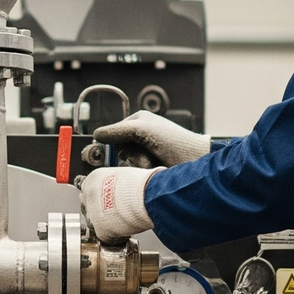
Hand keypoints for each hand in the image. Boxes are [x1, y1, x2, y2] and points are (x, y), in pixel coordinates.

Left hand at [79, 166, 159, 244]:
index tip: (104, 203)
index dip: (98, 199)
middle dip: (99, 213)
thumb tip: (115, 191)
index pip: (88, 192)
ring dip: (106, 225)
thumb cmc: (140, 184)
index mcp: (93, 179)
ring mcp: (92, 214)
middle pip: (88, 208)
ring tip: (123, 221)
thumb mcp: (121, 177)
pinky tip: (127, 229)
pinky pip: (106, 236)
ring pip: (94, 224)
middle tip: (114, 214)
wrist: (146, 195)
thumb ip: (111, 185)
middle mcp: (88, 195)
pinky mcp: (100, 230)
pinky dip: (116, 236)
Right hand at [92, 111, 210, 167]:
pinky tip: (155, 170)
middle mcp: (141, 135)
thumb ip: (118, 131)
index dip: (115, 144)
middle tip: (144, 158)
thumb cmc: (175, 142)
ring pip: (127, 163)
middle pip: (120, 150)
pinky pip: (136, 172)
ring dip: (139, 166)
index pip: (113, 133)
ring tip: (153, 164)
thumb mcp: (143, 130)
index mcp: (139, 121)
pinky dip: (144, 173)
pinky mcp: (150, 167)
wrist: (197, 162)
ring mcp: (146, 151)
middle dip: (131, 157)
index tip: (117, 150)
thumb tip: (97, 134)